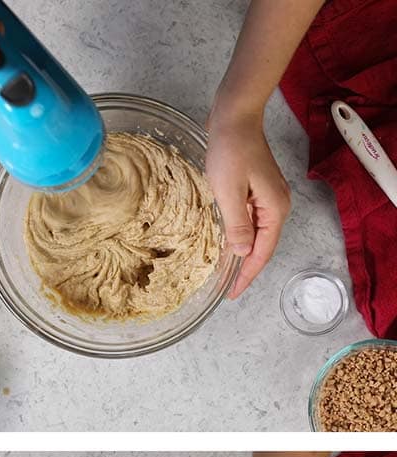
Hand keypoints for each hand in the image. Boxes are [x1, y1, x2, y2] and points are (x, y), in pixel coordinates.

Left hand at [205, 107, 291, 298]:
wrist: (234, 118)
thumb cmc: (231, 151)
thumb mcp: (229, 191)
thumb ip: (237, 223)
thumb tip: (244, 252)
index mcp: (274, 209)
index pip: (262, 252)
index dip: (247, 274)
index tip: (232, 293)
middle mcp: (276, 206)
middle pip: (262, 246)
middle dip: (245, 268)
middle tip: (226, 288)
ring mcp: (267, 197)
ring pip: (255, 234)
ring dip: (242, 253)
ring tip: (225, 272)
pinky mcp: (255, 190)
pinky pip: (249, 221)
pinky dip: (239, 236)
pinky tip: (226, 243)